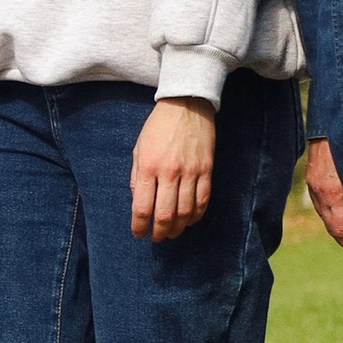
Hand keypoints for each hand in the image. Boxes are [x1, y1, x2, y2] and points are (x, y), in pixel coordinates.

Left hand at [131, 98, 215, 242]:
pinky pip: (203, 200)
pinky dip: (196, 215)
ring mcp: (190, 172)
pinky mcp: (206, 170)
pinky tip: (189, 220)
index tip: (139, 233)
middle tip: (157, 238)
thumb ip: (137, 176)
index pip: (142, 207)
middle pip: (164, 215)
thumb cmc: (158, 127)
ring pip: (185, 212)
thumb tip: (139, 201)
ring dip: (177, 227)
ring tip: (172, 232)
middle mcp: (169, 172)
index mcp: (148, 167)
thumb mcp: (138, 148)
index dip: (139, 226)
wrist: (186, 105)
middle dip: (159, 232)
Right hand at [305, 138, 342, 259]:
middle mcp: (320, 191)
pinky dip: (334, 214)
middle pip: (333, 228)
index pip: (341, 232)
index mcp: (333, 191)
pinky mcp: (313, 177)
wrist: (330, 113)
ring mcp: (314, 184)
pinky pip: (323, 203)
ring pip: (327, 216)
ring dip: (341, 229)